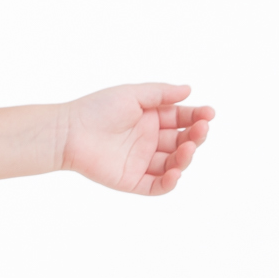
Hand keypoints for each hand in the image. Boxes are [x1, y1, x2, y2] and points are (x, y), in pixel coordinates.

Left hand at [59, 85, 213, 194]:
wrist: (69, 132)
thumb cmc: (96, 109)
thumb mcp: (133, 95)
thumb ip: (161, 94)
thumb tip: (189, 90)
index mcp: (152, 119)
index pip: (183, 119)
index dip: (198, 117)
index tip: (209, 114)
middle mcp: (150, 141)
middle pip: (183, 142)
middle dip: (196, 136)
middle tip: (201, 129)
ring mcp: (142, 161)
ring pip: (174, 164)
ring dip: (186, 157)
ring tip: (187, 148)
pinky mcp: (132, 180)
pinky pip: (156, 186)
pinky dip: (169, 183)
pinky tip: (175, 173)